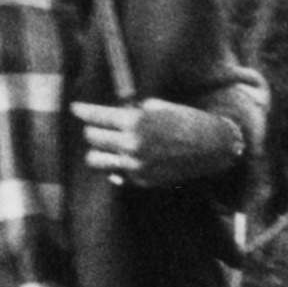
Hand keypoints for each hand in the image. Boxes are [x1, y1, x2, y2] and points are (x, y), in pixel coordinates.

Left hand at [70, 98, 249, 190]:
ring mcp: (135, 165)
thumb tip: (116, 114)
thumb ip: (133, 111)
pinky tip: (125, 158)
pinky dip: (116, 165)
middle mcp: (131, 144)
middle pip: (93, 137)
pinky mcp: (141, 180)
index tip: (75, 108)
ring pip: (96, 160)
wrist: (212, 146)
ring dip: (98, 151)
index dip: (83, 110)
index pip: (97, 116)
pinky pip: (116, 173)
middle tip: (98, 126)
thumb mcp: (159, 107)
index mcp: (135, 122)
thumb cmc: (186, 120)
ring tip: (106, 146)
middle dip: (93, 129)